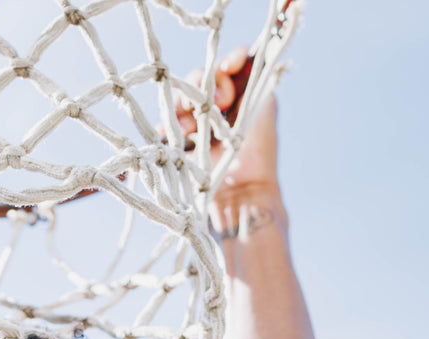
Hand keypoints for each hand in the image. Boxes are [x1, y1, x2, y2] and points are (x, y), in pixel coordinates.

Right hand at [175, 49, 280, 210]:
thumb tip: (245, 56)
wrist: (241, 192)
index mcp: (237, 94)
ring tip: (191, 129)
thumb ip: (255, 80)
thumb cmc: (258, 154)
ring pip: (180, 99)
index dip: (227, 62)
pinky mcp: (181, 142)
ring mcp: (197, 124)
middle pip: (199, 79)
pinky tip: (167, 132)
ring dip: (183, 107)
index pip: (226, 66)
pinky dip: (164, 126)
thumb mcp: (263, 108)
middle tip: (219, 104)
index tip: (230, 67)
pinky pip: (165, 125)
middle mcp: (216, 106)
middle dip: (203, 86)